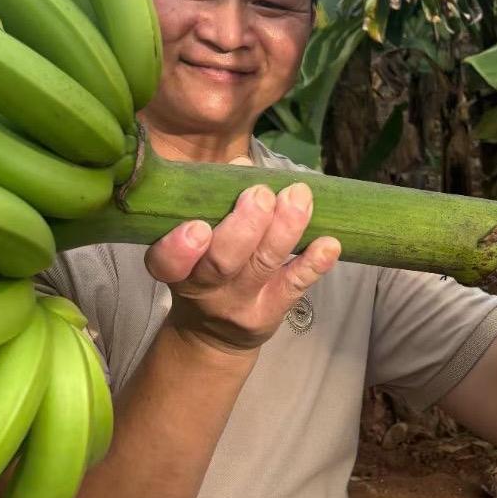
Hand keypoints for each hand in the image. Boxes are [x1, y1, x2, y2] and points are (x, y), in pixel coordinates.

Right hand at [144, 171, 340, 354]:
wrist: (210, 333)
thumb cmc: (200, 267)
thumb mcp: (191, 239)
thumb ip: (212, 199)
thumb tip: (242, 164)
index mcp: (175, 267)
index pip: (167, 263)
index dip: (180, 248)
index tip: (199, 226)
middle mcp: (203, 289)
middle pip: (221, 262)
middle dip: (244, 227)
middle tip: (260, 194)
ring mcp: (238, 303)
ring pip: (261, 266)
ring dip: (283, 230)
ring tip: (298, 196)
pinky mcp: (270, 311)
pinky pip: (293, 287)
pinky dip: (313, 264)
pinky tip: (329, 244)